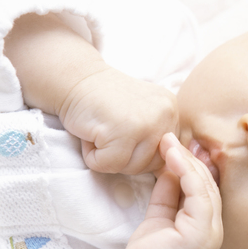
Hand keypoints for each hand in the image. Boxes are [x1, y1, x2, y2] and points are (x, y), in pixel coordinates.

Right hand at [59, 67, 178, 173]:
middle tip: (110, 130)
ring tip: (102, 131)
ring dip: (109, 157)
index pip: (167, 154)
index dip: (140, 151)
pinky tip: (92, 133)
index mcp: (172, 110)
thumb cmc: (105, 102)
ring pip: (133, 168)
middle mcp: (166, 114)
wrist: (75, 79)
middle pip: (152, 165)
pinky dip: (93, 156)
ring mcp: (147, 122)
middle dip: (126, 157)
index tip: (124, 129)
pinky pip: (109, 165)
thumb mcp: (142, 114)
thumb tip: (168, 169)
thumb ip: (157, 137)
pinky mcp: (123, 132)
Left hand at [111, 133, 222, 248]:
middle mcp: (215, 230)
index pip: (206, 188)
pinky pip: (198, 196)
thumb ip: (168, 191)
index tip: (176, 144)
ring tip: (168, 141)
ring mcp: (211, 233)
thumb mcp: (160, 214)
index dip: (193, 164)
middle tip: (171, 137)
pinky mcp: (200, 235)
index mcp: (207, 226)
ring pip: (205, 187)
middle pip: (208, 184)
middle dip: (190, 158)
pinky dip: (185, 172)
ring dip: (186, 161)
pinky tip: (171, 157)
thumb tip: (170, 164)